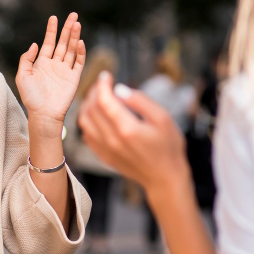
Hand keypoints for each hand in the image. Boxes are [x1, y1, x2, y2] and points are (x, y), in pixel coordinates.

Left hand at [16, 13, 85, 135]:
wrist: (43, 114)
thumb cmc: (31, 98)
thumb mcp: (22, 76)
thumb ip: (26, 59)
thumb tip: (35, 44)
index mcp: (42, 63)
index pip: (49, 42)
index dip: (51, 30)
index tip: (54, 17)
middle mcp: (55, 64)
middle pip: (63, 42)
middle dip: (67, 28)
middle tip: (73, 15)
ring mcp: (65, 70)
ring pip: (71, 49)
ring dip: (74, 37)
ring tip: (77, 24)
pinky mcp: (74, 78)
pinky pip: (79, 62)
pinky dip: (80, 52)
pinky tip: (80, 42)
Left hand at [78, 72, 188, 190]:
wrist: (165, 178)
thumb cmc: (168, 146)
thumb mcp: (163, 118)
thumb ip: (140, 101)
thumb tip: (119, 89)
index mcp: (127, 129)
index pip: (104, 100)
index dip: (102, 84)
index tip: (107, 75)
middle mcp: (112, 140)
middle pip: (91, 109)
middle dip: (94, 92)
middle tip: (104, 85)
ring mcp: (106, 150)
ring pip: (84, 122)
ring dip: (88, 106)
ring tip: (99, 98)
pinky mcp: (104, 156)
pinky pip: (87, 135)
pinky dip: (88, 121)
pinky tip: (99, 116)